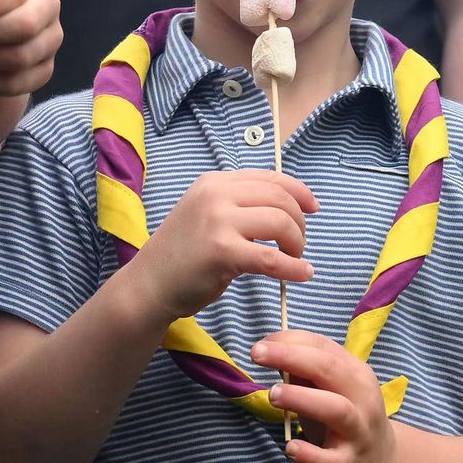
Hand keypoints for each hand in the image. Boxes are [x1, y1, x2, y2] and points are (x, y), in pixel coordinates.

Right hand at [134, 169, 317, 321]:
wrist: (148, 285)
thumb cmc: (182, 255)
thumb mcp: (207, 214)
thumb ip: (238, 205)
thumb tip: (288, 207)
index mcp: (215, 182)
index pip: (270, 178)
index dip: (299, 192)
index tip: (313, 208)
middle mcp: (216, 194)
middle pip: (281, 198)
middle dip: (299, 223)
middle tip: (298, 245)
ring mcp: (217, 221)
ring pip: (281, 223)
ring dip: (297, 244)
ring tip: (294, 259)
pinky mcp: (221, 251)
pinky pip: (271, 258)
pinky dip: (293, 268)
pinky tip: (302, 275)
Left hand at [253, 330, 396, 462]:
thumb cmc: (346, 418)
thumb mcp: (331, 390)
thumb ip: (304, 373)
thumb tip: (269, 352)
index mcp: (355, 372)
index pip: (322, 346)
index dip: (289, 341)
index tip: (261, 344)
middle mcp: (362, 397)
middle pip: (330, 368)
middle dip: (291, 357)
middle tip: (257, 355)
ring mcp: (358, 431)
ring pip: (335, 409)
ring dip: (300, 398)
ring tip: (273, 395)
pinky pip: (330, 460)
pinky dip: (309, 454)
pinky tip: (291, 447)